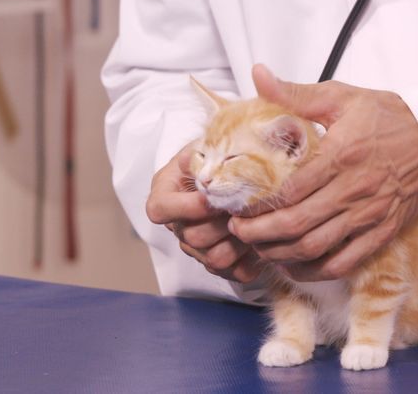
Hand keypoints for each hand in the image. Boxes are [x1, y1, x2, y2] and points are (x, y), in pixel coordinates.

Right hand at [146, 143, 263, 282]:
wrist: (238, 171)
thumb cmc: (220, 154)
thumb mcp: (208, 145)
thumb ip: (203, 153)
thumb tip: (196, 160)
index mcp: (166, 193)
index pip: (159, 210)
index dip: (186, 207)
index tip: (210, 196)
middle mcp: (177, 224)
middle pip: (191, 236)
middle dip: (221, 223)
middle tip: (244, 208)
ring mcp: (195, 247)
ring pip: (212, 258)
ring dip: (238, 242)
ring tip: (256, 223)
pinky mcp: (216, 262)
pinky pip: (231, 272)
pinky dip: (248, 261)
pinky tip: (258, 242)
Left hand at [227, 64, 417, 281]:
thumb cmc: (388, 115)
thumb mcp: (341, 96)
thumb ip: (295, 93)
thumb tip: (257, 74)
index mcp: (340, 156)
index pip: (289, 190)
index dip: (256, 205)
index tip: (234, 207)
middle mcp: (353, 190)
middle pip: (297, 224)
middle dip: (259, 234)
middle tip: (237, 231)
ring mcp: (369, 215)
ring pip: (316, 247)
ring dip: (281, 254)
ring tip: (258, 248)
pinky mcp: (383, 232)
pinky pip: (345, 262)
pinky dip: (315, 270)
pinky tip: (293, 265)